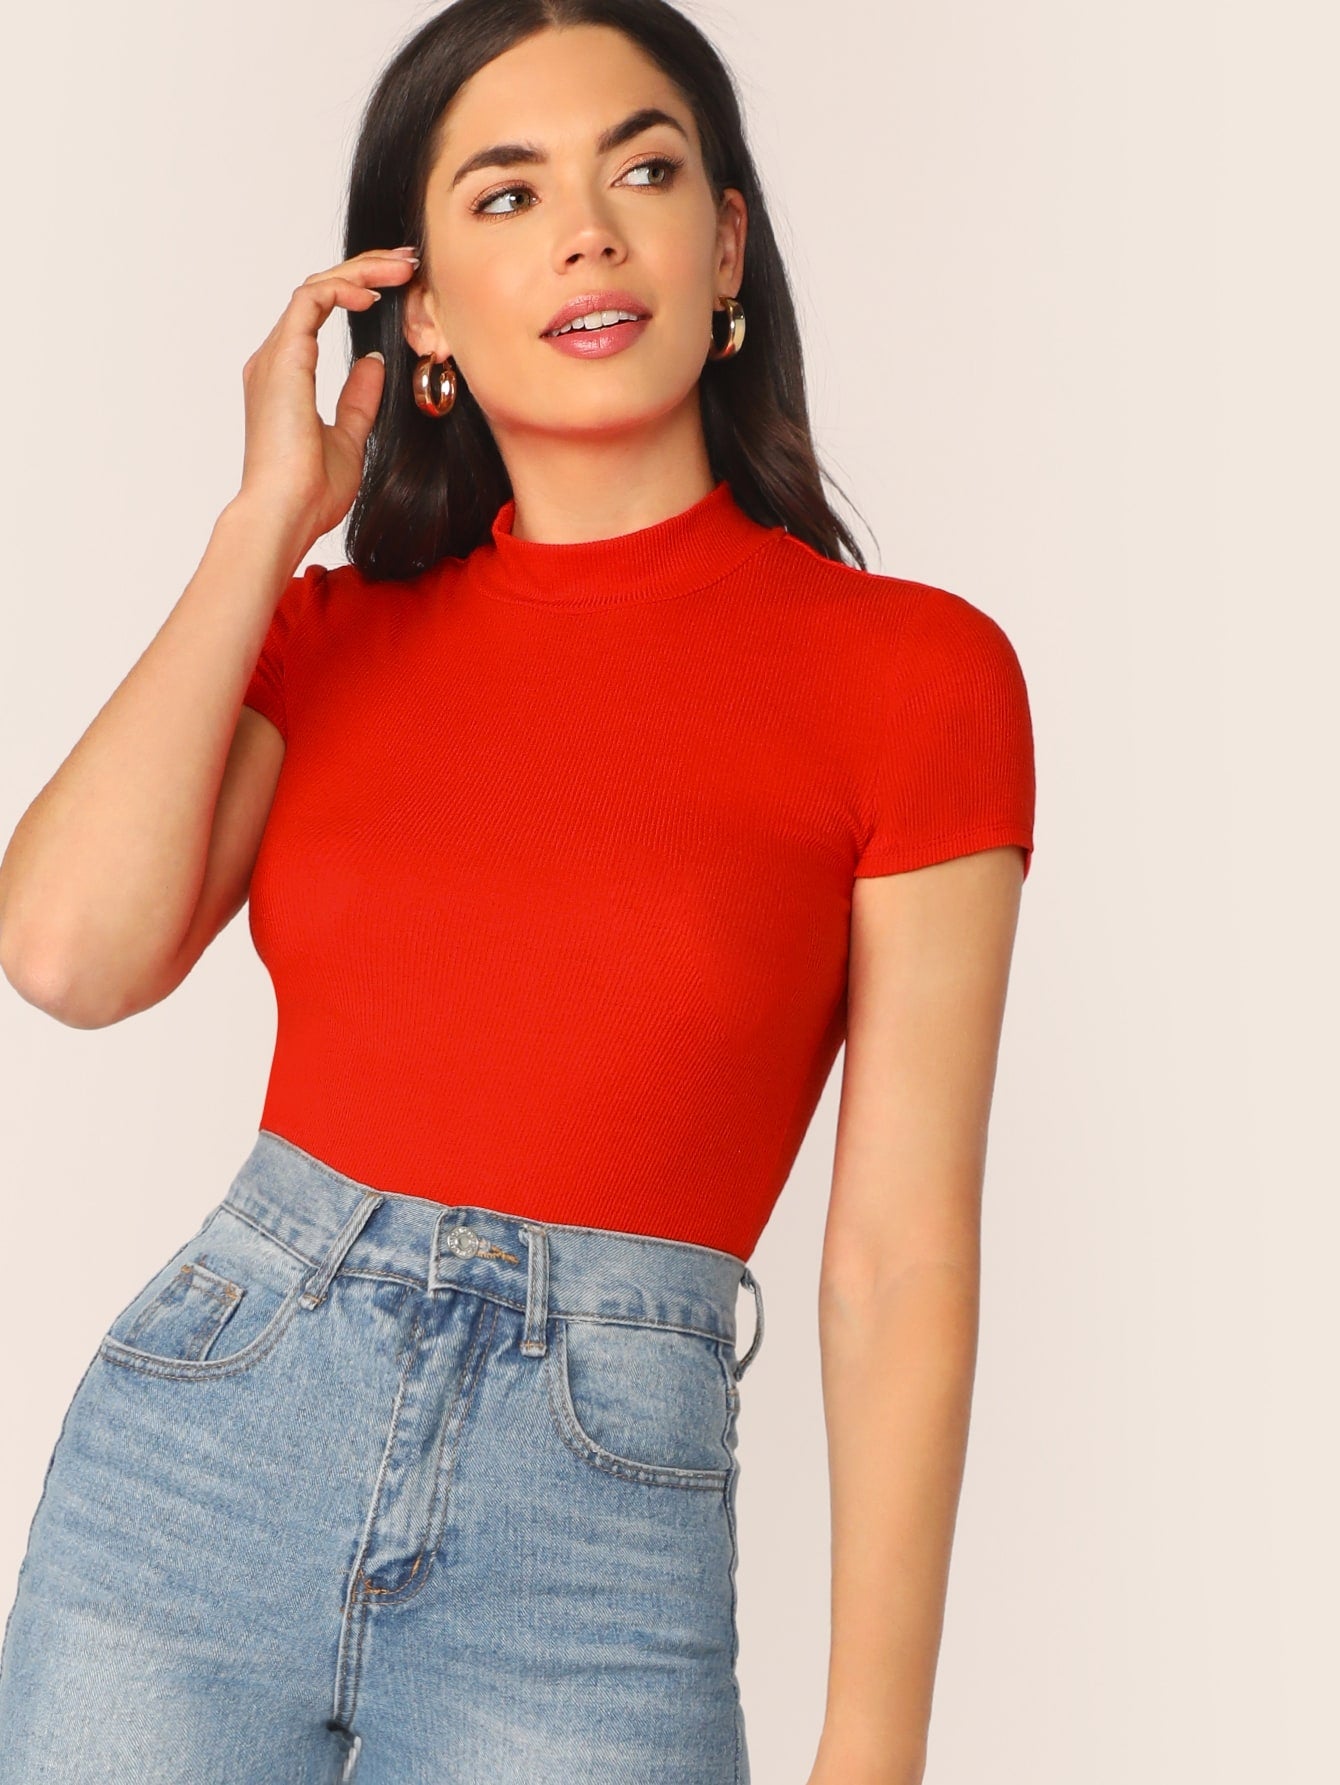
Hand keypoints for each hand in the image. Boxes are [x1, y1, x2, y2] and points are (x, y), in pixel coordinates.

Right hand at [234, 246, 419, 546]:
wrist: (285, 513)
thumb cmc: (310, 491)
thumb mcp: (349, 439)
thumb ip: (358, 399)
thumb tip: (373, 362)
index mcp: (286, 377)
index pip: (320, 312)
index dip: (359, 290)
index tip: (399, 284)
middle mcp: (275, 360)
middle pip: (319, 291)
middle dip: (365, 270)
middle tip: (408, 262)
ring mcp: (275, 357)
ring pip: (316, 288)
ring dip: (361, 272)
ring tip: (402, 268)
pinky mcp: (284, 358)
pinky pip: (313, 301)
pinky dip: (344, 289)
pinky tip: (375, 295)